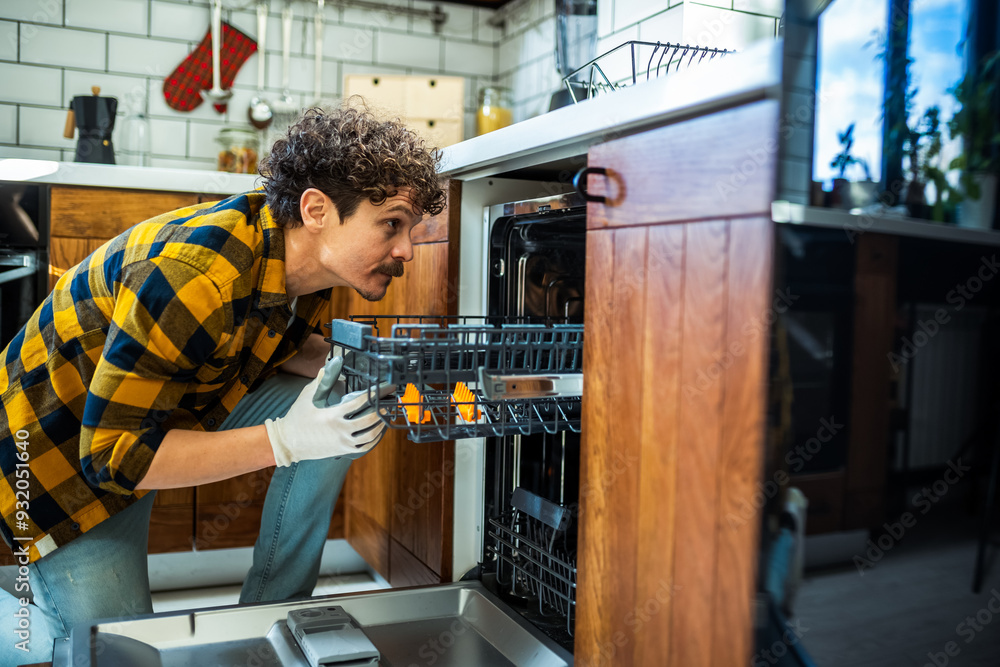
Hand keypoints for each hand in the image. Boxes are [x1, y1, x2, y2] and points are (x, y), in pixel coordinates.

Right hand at [265, 356, 394, 466]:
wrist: (288, 442)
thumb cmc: (298, 416)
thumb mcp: (309, 395)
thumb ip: (323, 379)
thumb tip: (335, 361)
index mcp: (332, 415)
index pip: (360, 402)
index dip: (375, 393)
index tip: (385, 387)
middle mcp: (340, 430)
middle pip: (369, 419)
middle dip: (382, 408)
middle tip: (390, 398)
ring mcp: (343, 443)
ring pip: (370, 435)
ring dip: (381, 424)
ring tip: (386, 414)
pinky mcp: (343, 451)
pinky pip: (365, 446)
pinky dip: (375, 438)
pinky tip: (378, 430)